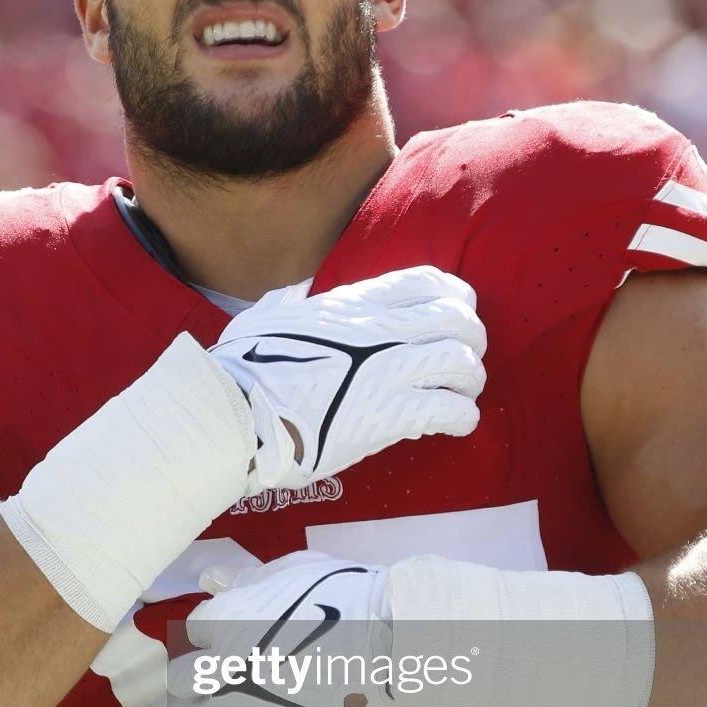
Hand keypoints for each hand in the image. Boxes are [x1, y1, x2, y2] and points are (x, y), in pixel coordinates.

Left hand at [167, 551, 391, 706]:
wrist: (393, 644)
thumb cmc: (351, 596)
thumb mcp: (295, 572)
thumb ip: (247, 580)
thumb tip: (210, 580)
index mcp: (226, 619)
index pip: (194, 629)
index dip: (215, 632)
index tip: (236, 636)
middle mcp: (222, 668)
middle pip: (181, 680)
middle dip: (199, 677)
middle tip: (228, 677)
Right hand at [209, 266, 485, 490]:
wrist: (235, 414)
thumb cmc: (242, 367)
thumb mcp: (269, 316)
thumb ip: (295, 306)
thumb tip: (295, 300)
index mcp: (353, 304)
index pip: (428, 281)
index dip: (457, 296)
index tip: (459, 314)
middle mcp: (377, 332)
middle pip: (457, 320)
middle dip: (471, 340)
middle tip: (463, 363)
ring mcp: (384, 373)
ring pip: (461, 363)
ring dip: (469, 381)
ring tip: (461, 395)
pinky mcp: (386, 417)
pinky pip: (451, 410)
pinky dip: (462, 417)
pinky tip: (455, 424)